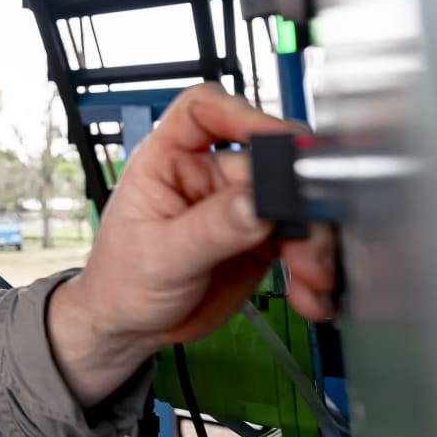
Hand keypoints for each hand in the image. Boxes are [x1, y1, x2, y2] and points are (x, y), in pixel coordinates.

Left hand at [47, 83, 336, 406]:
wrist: (131, 326)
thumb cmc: (121, 280)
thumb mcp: (160, 255)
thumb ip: (211, 229)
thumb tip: (257, 203)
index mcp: (169, 161)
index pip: (203, 111)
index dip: (240, 114)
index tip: (274, 137)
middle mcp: (208, 177)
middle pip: (267, 163)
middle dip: (296, 197)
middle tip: (308, 231)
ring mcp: (238, 208)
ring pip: (294, 204)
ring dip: (314, 239)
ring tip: (313, 275)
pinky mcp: (260, 241)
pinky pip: (301, 243)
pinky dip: (315, 268)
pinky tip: (311, 293)